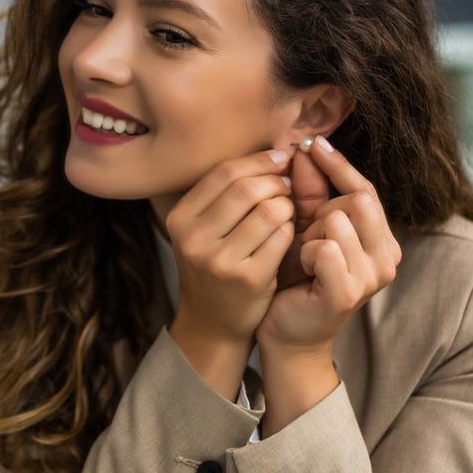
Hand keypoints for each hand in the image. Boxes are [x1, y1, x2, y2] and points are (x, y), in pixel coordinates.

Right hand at [164, 148, 296, 397]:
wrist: (212, 322)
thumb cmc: (214, 265)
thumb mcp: (204, 229)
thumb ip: (227, 193)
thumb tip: (276, 150)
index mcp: (180, 218)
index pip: (225, 173)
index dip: (259, 160)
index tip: (281, 159)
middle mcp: (194, 238)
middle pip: (247, 188)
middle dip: (277, 181)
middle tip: (289, 185)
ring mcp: (219, 260)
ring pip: (269, 210)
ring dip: (288, 205)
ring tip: (289, 210)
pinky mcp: (248, 278)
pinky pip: (282, 237)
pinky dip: (292, 229)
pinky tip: (289, 234)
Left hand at [256, 136, 401, 353]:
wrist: (286, 331)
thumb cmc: (295, 278)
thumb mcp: (304, 228)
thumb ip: (309, 192)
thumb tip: (305, 148)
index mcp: (381, 239)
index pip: (365, 189)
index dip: (338, 165)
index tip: (311, 143)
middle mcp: (387, 257)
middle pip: (355, 200)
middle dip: (320, 211)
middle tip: (303, 236)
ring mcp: (373, 277)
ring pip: (337, 221)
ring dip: (309, 234)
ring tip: (302, 257)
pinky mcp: (349, 293)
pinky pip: (325, 248)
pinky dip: (306, 253)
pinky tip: (301, 270)